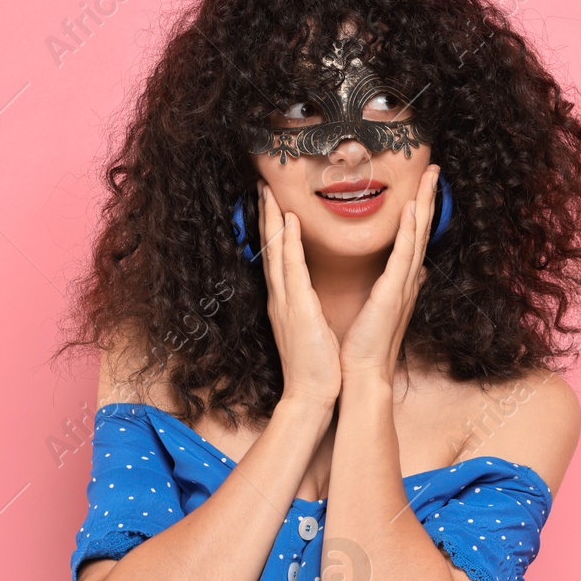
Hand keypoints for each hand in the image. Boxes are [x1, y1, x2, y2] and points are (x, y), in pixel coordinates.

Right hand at [257, 181, 342, 403]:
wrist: (311, 395)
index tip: (275, 204)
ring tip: (269, 191)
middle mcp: (281, 297)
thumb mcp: (315, 330)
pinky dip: (288, 244)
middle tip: (262, 185)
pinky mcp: (296, 308)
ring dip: (272, 219)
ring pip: (276, 252)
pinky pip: (291, 269)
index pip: (280, 259)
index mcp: (287, 302)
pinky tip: (287, 222)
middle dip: (266, 216)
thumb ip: (313, 310)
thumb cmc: (318, 366)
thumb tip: (318, 298)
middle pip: (270, 248)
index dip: (275, 230)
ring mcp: (285, 301)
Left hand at [338, 165, 438, 385]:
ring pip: (418, 237)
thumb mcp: (383, 309)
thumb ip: (399, 287)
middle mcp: (408, 281)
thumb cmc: (365, 346)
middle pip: (422, 231)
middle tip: (433, 168)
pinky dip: (411, 232)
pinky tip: (413, 210)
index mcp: (401, 283)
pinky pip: (404, 257)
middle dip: (428, 198)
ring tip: (430, 176)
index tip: (423, 185)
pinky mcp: (393, 295)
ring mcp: (403, 287)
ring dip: (424, 204)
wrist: (362, 374)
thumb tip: (415, 272)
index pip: (414, 239)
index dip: (420, 211)